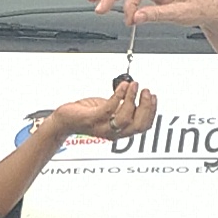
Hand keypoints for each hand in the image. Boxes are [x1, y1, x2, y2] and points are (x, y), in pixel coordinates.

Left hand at [43, 80, 159, 143]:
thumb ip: (122, 106)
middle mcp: (113, 132)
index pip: (143, 126)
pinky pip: (109, 108)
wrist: (64, 121)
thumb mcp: (108, 110)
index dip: (152, 111)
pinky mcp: (92, 119)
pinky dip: (119, 95)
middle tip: (145, 92)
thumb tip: (134, 93)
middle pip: (138, 125)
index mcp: (120, 131)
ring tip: (133, 86)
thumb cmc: (85, 115)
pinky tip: (122, 86)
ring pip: (125, 117)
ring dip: (132, 99)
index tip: (153, 96)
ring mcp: (102, 126)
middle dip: (146, 107)